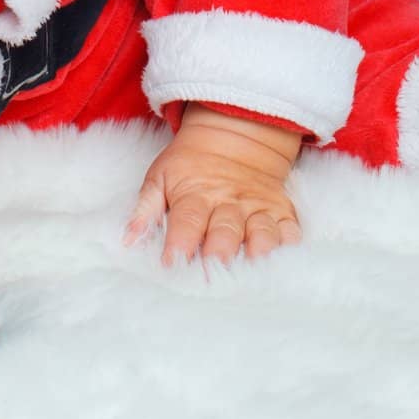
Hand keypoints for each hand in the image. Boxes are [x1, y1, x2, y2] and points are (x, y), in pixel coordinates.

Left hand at [122, 105, 303, 266]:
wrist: (233, 136)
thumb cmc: (189, 166)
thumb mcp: (160, 177)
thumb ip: (144, 208)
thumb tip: (128, 240)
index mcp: (195, 194)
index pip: (187, 221)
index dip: (179, 244)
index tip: (172, 266)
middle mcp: (228, 202)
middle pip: (225, 231)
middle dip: (219, 257)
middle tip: (212, 281)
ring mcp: (257, 207)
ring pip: (261, 232)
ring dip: (257, 255)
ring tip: (252, 278)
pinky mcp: (281, 211)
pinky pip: (290, 231)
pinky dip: (290, 248)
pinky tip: (287, 266)